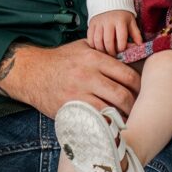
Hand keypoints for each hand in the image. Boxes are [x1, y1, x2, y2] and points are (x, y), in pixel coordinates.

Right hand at [0, 39, 139, 119]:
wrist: (32, 72)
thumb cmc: (61, 60)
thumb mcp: (83, 46)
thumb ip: (105, 50)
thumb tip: (133, 51)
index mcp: (95, 58)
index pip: (128, 75)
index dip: (138, 86)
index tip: (139, 92)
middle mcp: (88, 75)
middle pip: (123, 94)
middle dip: (133, 105)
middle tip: (135, 109)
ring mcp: (78, 93)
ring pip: (111, 110)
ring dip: (121, 117)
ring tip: (125, 119)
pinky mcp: (70, 108)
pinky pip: (94, 119)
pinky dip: (105, 124)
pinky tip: (109, 124)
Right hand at [88, 9, 142, 56]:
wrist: (110, 1)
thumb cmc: (122, 14)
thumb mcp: (131, 21)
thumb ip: (136, 34)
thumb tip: (140, 45)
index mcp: (120, 20)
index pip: (121, 38)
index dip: (122, 47)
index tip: (122, 51)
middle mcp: (108, 21)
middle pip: (108, 41)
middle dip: (111, 52)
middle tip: (114, 55)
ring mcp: (98, 22)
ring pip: (98, 41)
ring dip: (102, 50)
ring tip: (106, 52)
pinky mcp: (91, 24)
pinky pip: (90, 38)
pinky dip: (93, 45)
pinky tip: (98, 47)